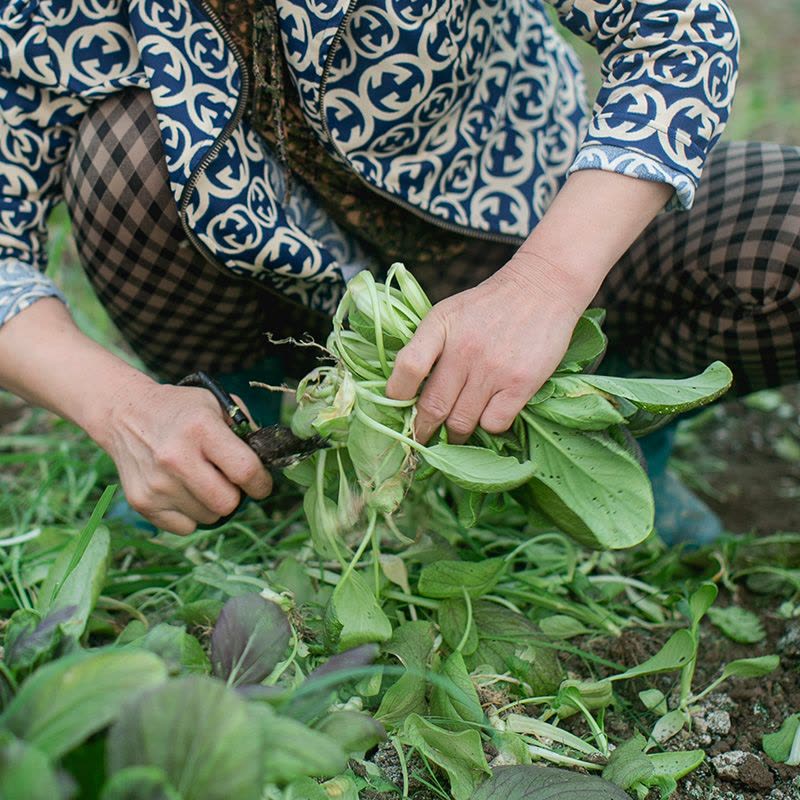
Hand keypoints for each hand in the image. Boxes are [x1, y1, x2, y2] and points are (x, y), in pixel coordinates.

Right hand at [100, 379, 271, 533]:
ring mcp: (157, 484)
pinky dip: (191, 514)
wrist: (125, 414)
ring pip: (209, 517)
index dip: (261, 482)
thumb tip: (269, 462)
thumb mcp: (217, 403)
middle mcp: (176, 458)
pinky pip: (186, 527)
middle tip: (229, 481)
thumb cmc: (181, 409)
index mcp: (201, 429)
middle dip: (237, 495)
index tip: (261, 483)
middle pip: (228, 503)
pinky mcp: (142, 502)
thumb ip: (247, 430)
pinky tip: (183, 490)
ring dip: (213, 504)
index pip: (245, 471)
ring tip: (201, 479)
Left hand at [386, 255, 584, 443]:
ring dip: (454, 436)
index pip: (408, 367)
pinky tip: (487, 417)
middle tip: (421, 439)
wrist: (543, 287)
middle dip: (423, 431)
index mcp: (440, 326)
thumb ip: (426, 344)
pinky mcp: (520, 383)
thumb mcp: (449, 312)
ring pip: (461, 422)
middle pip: (433, 406)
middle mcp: (463, 349)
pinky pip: (494, 424)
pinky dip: (487, 427)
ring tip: (454, 435)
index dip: (397, 395)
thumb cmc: (489, 305)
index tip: (397, 408)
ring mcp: (492, 368)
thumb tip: (404, 388)